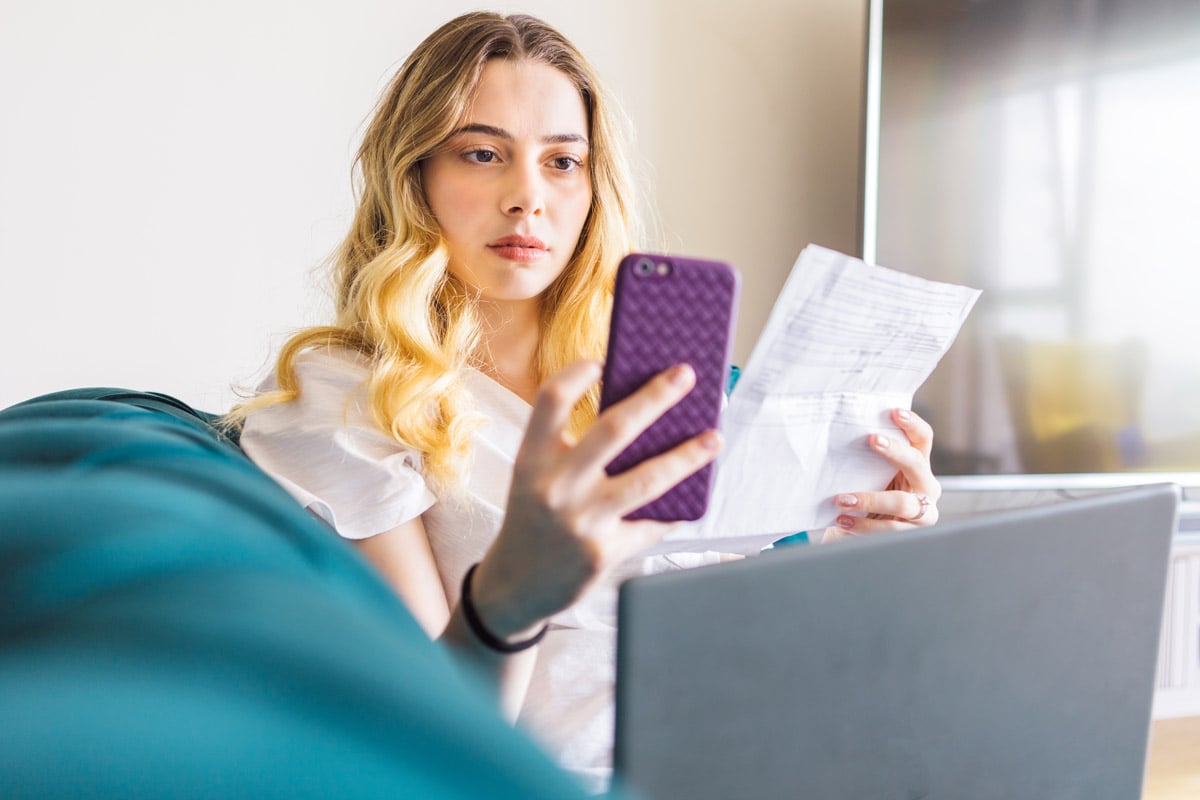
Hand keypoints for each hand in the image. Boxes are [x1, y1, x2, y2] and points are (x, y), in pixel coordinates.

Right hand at [469, 359, 721, 636]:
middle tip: (685, 375)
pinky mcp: (604, 552)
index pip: (551, 399)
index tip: (604, 360)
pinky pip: (652, 523)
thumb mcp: (535, 477)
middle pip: (615, 429)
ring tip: (714, 438)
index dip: (577, 372)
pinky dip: (674, 510)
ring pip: (648, 479)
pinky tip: (692, 497)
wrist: (515, 586)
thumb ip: (572, 448)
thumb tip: (640, 414)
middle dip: (657, 397)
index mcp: (531, 459)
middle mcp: (555, 487)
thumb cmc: (534, 518)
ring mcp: (582, 521)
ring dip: (688, 456)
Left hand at [825, 408, 940, 539]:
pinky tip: (843, 520)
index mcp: (918, 464)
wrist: (865, 532)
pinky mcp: (911, 534)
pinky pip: (889, 529)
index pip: (923, 438)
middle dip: (895, 451)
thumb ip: (868, 458)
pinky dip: (863, 525)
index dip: (913, 424)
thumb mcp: (871, 474)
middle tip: (871, 439)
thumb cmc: (869, 494)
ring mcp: (923, 512)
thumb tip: (841, 434)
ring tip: (841, 500)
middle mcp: (926, 486)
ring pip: (902, 503)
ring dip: (870, 499)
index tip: (895, 412)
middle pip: (916, 464)